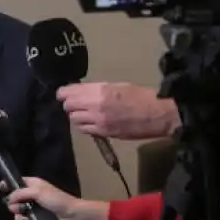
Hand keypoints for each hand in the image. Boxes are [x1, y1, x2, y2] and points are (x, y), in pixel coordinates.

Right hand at [0, 177, 107, 219]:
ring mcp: (34, 210)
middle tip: (18, 209)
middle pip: (15, 201)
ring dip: (19, 218)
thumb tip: (9, 199)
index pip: (17, 183)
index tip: (2, 188)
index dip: (9, 185)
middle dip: (14, 206)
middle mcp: (32, 197)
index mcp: (33, 185)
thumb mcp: (38, 192)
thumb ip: (21, 193)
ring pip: (18, 214)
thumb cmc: (56, 200)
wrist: (72, 216)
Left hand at [57, 82, 179, 139]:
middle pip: (68, 107)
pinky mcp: (104, 133)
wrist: (157, 114)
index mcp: (99, 91)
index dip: (63, 93)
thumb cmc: (141, 96)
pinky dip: (84, 125)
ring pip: (74, 120)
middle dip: (70, 104)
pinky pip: (85, 130)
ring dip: (76, 116)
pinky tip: (91, 122)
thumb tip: (82, 93)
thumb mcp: (116, 85)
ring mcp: (98, 122)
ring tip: (84, 113)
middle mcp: (95, 106)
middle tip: (75, 103)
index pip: (69, 92)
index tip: (63, 93)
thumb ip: (97, 90)